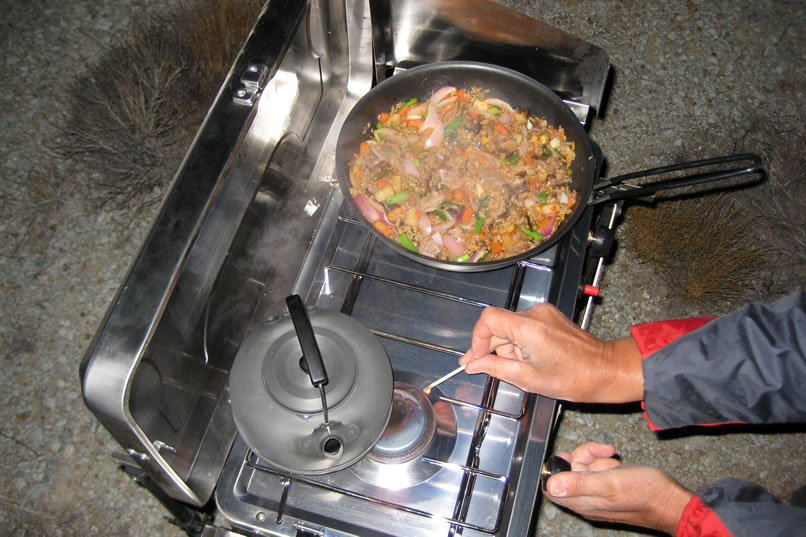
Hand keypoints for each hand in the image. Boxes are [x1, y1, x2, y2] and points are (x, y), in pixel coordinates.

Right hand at [458, 304, 643, 402]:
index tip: (477, 356)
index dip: (477, 338)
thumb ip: (495, 368)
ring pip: (509, 326)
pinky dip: (518, 341)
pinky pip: (523, 325)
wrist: (604, 371)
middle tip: (480, 366)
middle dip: (489, 347)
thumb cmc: (574, 378)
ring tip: (517, 367)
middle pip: (498, 324)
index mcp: (529, 328)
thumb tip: (473, 364)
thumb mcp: (528, 379)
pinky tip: (525, 359)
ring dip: (505, 346)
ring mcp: (544, 313)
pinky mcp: (549, 316)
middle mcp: (536, 314)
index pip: (488, 319)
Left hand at [545, 442, 692, 534]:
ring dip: (598, 458)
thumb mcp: (609, 484)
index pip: (553, 488)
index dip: (556, 470)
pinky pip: (599, 469)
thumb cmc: (645, 493)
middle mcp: (588, 500)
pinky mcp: (610, 486)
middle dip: (584, 456)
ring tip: (614, 459)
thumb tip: (551, 485)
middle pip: (570, 472)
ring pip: (585, 467)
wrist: (670, 499)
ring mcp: (599, 492)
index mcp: (583, 502)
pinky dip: (607, 462)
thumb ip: (579, 484)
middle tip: (603, 452)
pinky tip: (618, 463)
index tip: (567, 456)